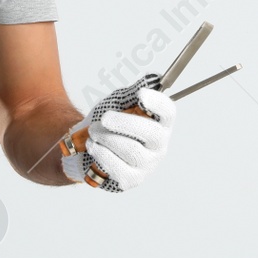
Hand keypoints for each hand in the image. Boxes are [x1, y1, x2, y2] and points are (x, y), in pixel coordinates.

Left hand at [61, 75, 176, 191]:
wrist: (88, 144)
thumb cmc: (108, 124)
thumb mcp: (119, 103)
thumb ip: (133, 93)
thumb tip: (152, 79)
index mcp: (159, 123)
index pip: (168, 112)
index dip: (158, 103)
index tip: (142, 95)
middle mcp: (159, 145)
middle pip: (152, 134)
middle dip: (124, 124)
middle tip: (104, 119)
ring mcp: (147, 164)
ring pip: (131, 151)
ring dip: (107, 139)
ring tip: (93, 133)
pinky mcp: (132, 179)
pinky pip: (119, 169)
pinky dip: (102, 155)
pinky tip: (94, 147)